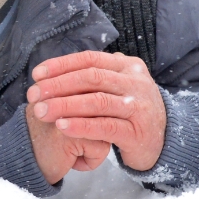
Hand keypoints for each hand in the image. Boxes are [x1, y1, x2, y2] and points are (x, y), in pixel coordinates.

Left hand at [27, 51, 166, 171]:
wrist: (164, 139)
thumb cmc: (131, 110)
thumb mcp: (118, 85)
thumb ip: (95, 75)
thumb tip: (54, 69)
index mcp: (128, 65)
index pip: (90, 59)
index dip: (61, 65)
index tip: (37, 74)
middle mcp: (135, 82)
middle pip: (91, 78)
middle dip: (58, 85)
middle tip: (34, 95)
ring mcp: (139, 107)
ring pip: (97, 101)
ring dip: (65, 105)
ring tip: (42, 111)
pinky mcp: (138, 132)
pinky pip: (105, 126)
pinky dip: (81, 126)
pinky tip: (62, 127)